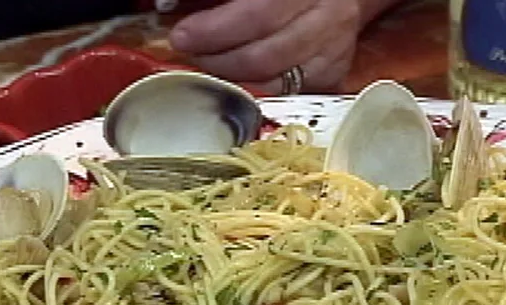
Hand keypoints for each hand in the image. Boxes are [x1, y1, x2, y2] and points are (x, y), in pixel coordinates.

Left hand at [168, 0, 392, 93]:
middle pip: (263, 56)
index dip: (214, 31)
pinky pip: (290, 95)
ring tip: (208, 73)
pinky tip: (238, 86)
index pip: (255, 16)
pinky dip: (259, 94)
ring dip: (233, 84)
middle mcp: (325, 20)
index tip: (182, 37)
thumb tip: (172, 6)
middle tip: (190, 57)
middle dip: (217, 62)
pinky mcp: (332, 74)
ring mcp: (331, 51)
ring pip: (275, 83)